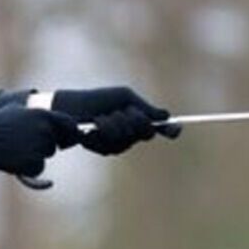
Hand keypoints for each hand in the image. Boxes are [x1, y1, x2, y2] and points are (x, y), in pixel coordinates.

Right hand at [0, 108, 80, 175]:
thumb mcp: (17, 109)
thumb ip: (36, 114)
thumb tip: (49, 114)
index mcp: (44, 114)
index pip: (69, 124)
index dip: (70, 132)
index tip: (68, 138)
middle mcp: (45, 130)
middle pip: (54, 144)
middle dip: (43, 146)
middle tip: (22, 143)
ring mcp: (40, 146)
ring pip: (45, 156)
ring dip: (33, 156)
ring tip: (13, 149)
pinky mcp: (33, 162)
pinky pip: (38, 169)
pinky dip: (28, 168)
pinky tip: (13, 159)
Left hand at [40, 86, 181, 147]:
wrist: (72, 107)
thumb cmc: (98, 99)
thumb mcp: (124, 98)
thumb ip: (144, 108)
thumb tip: (166, 115)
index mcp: (139, 119)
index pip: (160, 128)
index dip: (170, 129)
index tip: (176, 128)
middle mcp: (133, 134)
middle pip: (146, 133)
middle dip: (135, 120)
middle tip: (123, 111)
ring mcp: (119, 144)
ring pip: (127, 138)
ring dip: (114, 124)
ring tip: (101, 116)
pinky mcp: (104, 150)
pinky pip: (111, 144)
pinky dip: (102, 130)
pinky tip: (93, 125)